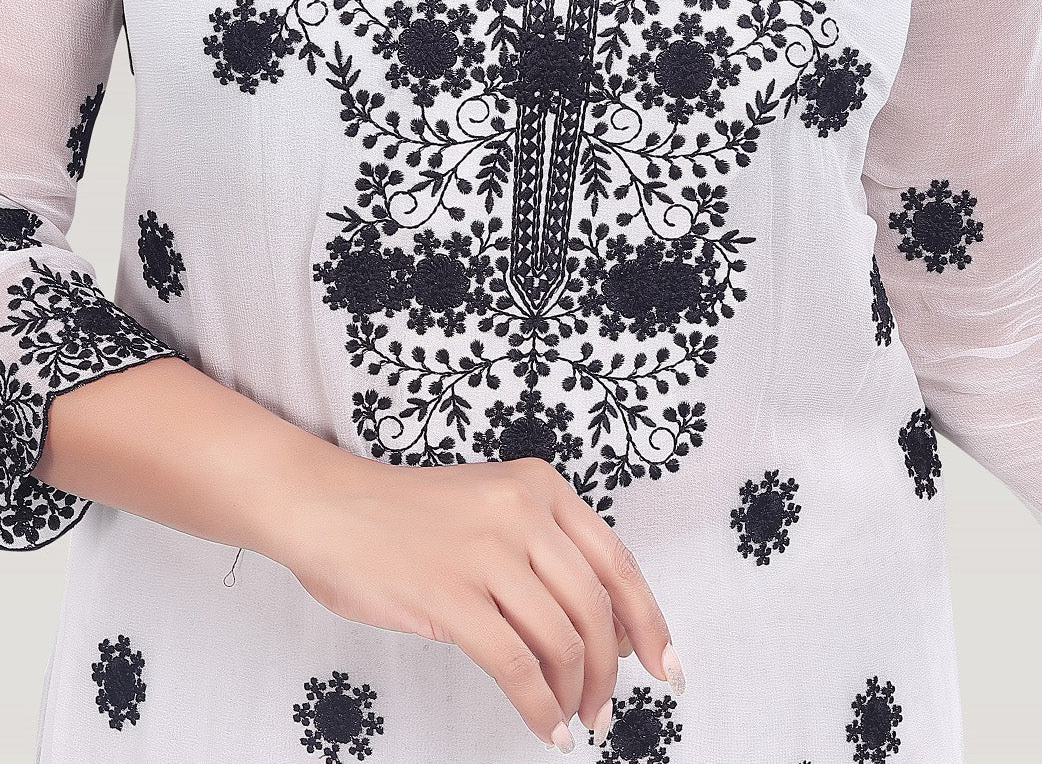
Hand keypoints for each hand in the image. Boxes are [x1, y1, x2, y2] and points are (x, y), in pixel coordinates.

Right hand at [279, 451, 682, 749]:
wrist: (327, 506)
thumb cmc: (406, 517)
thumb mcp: (491, 508)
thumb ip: (545, 552)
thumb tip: (604, 630)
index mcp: (540, 486)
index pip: (617, 562)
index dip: (649, 622)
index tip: (665, 666)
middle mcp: (522, 511)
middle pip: (595, 610)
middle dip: (610, 673)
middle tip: (605, 711)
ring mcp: (486, 552)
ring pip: (562, 642)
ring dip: (575, 695)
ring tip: (570, 721)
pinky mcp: (450, 596)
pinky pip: (516, 666)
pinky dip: (538, 706)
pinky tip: (541, 726)